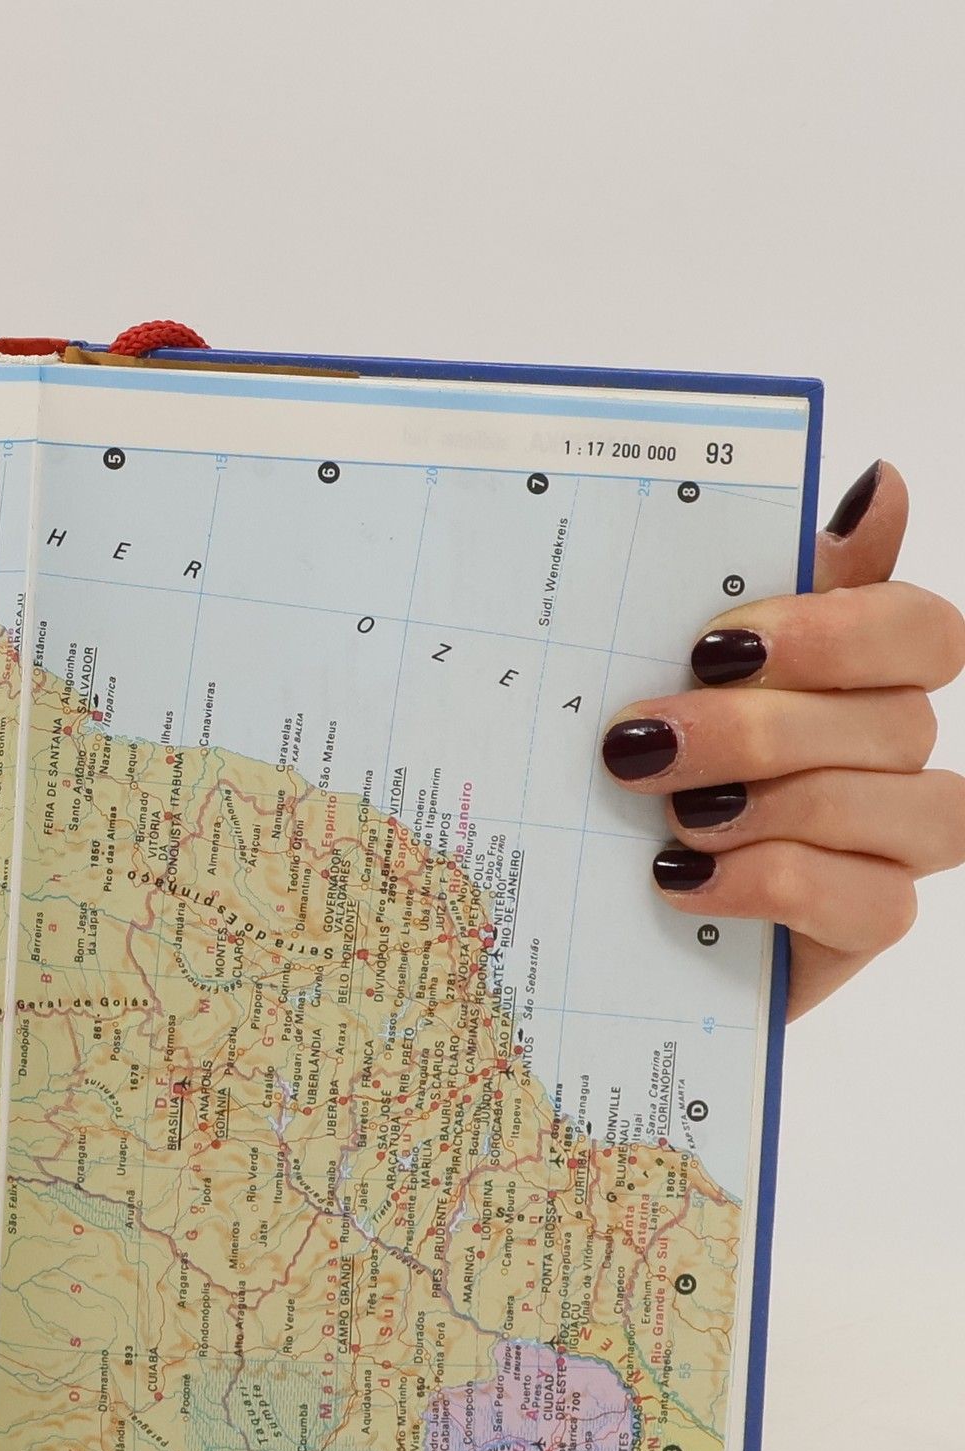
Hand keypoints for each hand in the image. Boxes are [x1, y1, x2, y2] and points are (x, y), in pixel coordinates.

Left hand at [598, 460, 964, 1017]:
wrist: (575, 916)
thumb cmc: (620, 779)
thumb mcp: (649, 674)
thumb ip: (750, 583)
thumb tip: (875, 485)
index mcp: (850, 676)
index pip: (917, 629)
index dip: (834, 630)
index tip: (716, 643)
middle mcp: (886, 752)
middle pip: (897, 719)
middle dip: (758, 729)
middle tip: (641, 740)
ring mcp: (888, 844)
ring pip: (905, 806)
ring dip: (774, 805)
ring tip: (669, 815)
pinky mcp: (863, 925)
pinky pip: (873, 904)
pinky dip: (771, 884)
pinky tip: (683, 877)